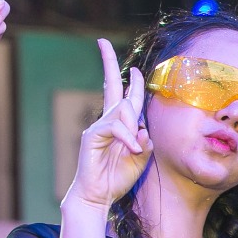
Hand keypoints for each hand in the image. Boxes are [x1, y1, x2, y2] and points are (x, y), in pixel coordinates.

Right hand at [64, 39, 149, 210]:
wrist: (98, 196)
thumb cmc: (117, 178)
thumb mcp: (140, 159)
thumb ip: (145, 141)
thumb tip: (143, 129)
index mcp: (120, 125)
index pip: (125, 97)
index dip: (131, 82)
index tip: (134, 69)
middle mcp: (107, 121)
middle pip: (112, 87)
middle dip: (109, 63)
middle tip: (102, 42)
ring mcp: (98, 127)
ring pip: (122, 111)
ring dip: (133, 129)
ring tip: (133, 150)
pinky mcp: (92, 135)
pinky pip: (115, 127)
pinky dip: (126, 137)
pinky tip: (131, 150)